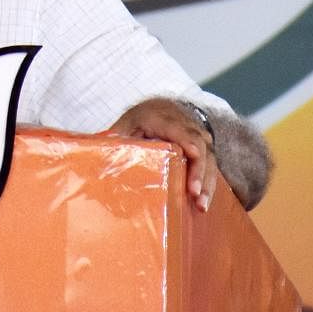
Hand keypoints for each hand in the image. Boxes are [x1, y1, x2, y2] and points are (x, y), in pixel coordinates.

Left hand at [109, 97, 216, 212]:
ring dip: (207, 179)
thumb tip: (100, 158)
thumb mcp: (124, 127)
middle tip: (195, 193)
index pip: (176, 127)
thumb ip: (116, 141)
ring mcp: (195, 132)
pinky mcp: (203, 144)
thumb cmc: (137, 121)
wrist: (157, 107)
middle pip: (198, 143)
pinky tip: (205, 201)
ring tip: (201, 204)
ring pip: (208, 154)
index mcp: (159, 116)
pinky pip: (211, 161)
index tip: (193, 154)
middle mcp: (182, 122)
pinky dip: (210, 181)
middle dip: (199, 168)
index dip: (187, 140)